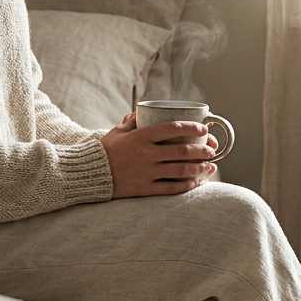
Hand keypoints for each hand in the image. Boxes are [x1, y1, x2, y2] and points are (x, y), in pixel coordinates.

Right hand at [100, 115, 216, 197]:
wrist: (89, 174)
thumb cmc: (104, 150)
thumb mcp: (117, 132)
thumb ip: (132, 121)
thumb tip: (142, 112)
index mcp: (141, 137)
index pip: (172, 128)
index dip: (191, 128)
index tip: (203, 129)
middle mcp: (146, 154)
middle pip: (182, 151)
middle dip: (202, 150)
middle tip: (212, 149)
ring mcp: (147, 173)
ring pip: (180, 170)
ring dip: (199, 168)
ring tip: (211, 166)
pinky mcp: (145, 189)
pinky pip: (170, 188)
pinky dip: (186, 185)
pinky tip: (196, 183)